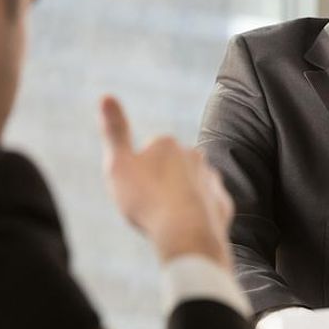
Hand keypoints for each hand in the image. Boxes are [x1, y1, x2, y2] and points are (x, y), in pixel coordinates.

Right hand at [99, 95, 233, 265]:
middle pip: (172, 166)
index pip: (150, 150)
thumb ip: (114, 131)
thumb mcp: (119, 165)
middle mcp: (194, 155)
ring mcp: (212, 179)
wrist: (186, 233)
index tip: (135, 189)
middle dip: (161, 180)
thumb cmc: (147, 200)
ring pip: (192, 184)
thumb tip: (105, 95)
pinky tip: (188, 226)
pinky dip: (199, 212)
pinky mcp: (223, 202)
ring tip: (168, 218)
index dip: (138, 171)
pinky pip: (208, 204)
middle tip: (150, 205)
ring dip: (181, 196)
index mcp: (168, 143)